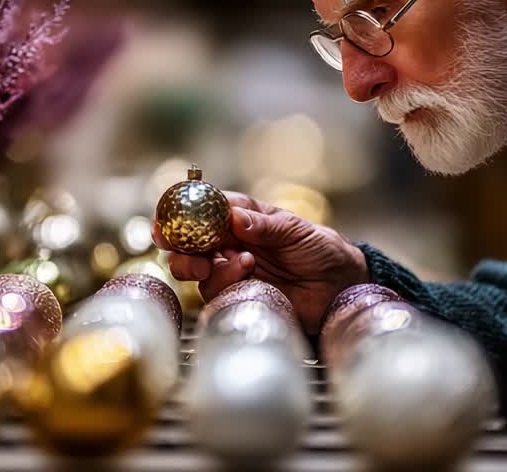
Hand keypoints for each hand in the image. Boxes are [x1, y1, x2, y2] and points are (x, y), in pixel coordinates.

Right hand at [153, 191, 369, 333]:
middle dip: (180, 247)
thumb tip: (234, 218)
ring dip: (208, 268)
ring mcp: (231, 271)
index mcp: (241, 218)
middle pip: (187, 243)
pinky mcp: (237, 297)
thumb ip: (265, 226)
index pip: (202, 210)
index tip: (166, 218)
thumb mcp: (297, 231)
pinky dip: (226, 283)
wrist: (340, 288)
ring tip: (242, 263)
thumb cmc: (321, 251)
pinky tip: (249, 275)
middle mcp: (229, 244)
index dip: (180, 212)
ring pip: (195, 271)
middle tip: (188, 252)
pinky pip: (215, 293)